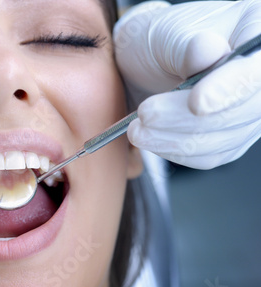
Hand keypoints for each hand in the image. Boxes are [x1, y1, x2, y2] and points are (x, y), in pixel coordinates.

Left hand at [114, 0, 260, 168]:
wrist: (142, 62)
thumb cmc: (156, 40)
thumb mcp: (164, 34)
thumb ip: (188, 46)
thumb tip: (209, 53)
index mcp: (253, 31)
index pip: (256, 69)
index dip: (230, 89)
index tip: (196, 103)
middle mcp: (257, 74)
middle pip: (244, 110)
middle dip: (187, 119)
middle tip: (146, 114)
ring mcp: (248, 109)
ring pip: (225, 139)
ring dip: (175, 140)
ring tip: (137, 129)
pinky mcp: (229, 137)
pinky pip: (210, 155)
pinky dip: (175, 151)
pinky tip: (151, 138)